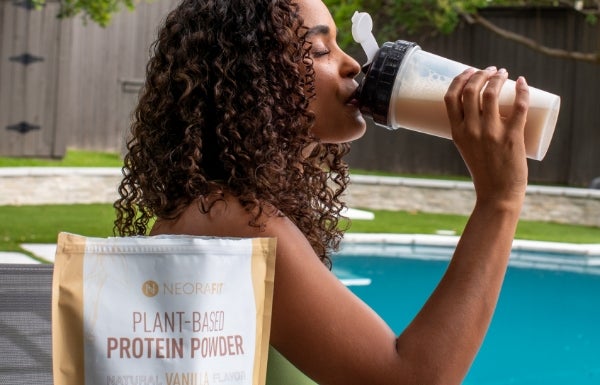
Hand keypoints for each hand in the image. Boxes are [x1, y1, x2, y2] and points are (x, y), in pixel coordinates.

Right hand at [444, 67, 528, 207]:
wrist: (498, 193)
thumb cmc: (483, 171)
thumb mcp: (466, 149)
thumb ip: (469, 130)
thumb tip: (480, 107)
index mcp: (457, 132)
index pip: (451, 97)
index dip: (460, 79)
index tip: (469, 71)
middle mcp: (471, 130)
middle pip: (471, 90)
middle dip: (480, 74)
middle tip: (490, 71)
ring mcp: (491, 133)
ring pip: (492, 93)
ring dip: (498, 78)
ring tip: (503, 73)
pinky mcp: (512, 136)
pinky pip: (519, 106)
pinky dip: (522, 90)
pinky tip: (522, 82)